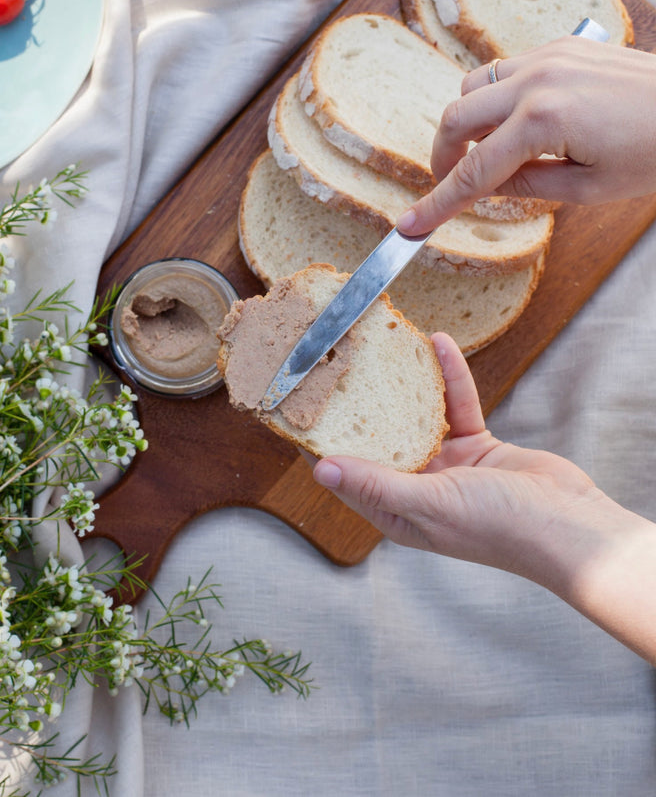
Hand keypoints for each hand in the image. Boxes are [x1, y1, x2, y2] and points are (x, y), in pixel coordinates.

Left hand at [312, 332, 655, 662]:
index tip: (303, 410)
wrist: (569, 526)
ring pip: (417, 416)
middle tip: (338, 366)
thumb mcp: (430, 503)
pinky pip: (456, 405)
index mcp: (398, 513)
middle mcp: (417, 489)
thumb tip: (322, 470)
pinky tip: (439, 345)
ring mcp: (448, 467)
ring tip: (383, 348)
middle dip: (362, 407)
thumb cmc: (499, 527)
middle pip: (380, 441)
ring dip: (405, 385)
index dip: (325, 445)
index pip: (350, 475)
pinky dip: (449, 377)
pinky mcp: (478, 445)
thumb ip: (376, 484)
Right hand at [397, 37, 655, 234]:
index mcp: (544, 121)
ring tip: (488, 153)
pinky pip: (503, 71)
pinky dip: (495, 99)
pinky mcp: (560, 47)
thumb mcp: (589, 187)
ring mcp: (548, 57)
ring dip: (467, 123)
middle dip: (443, 156)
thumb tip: (486, 186)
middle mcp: (538, 80)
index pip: (474, 171)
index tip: (410, 225)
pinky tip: (516, 123)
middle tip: (451, 184)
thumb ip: (526, 186)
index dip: (439, 204)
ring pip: (473, 87)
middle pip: (456, 117)